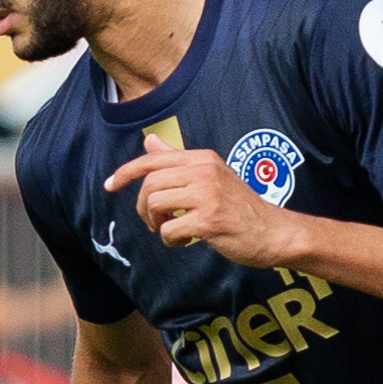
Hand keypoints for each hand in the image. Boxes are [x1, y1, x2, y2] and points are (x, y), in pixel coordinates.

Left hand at [103, 135, 299, 267]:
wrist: (274, 232)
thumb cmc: (239, 207)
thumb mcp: (210, 176)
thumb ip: (178, 160)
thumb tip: (150, 141)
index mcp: (202, 158)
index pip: (152, 160)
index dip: (125, 172)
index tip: (108, 185)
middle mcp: (204, 171)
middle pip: (150, 184)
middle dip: (143, 208)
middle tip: (155, 222)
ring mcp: (207, 194)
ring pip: (155, 205)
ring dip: (156, 224)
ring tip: (172, 230)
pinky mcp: (209, 220)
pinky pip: (169, 229)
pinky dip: (170, 240)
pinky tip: (185, 242)